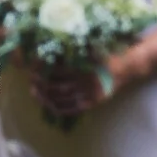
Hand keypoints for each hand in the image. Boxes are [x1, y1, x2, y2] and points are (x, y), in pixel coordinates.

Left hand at [26, 47, 141, 118]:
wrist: (126, 68)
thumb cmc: (106, 55)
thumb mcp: (91, 48)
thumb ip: (74, 49)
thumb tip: (52, 47)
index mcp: (85, 69)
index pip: (57, 71)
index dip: (44, 69)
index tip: (33, 66)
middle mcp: (85, 84)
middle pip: (56, 87)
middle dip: (40, 84)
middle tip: (30, 79)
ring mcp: (88, 96)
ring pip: (61, 100)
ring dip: (45, 97)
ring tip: (34, 92)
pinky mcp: (91, 103)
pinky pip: (71, 110)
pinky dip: (57, 108)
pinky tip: (48, 104)